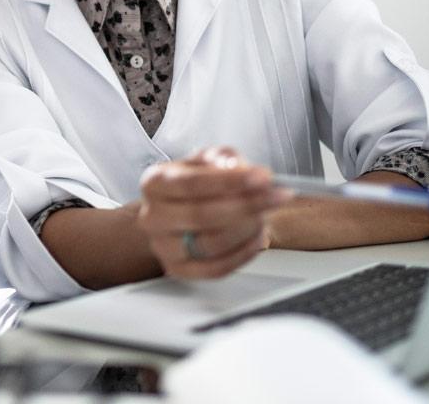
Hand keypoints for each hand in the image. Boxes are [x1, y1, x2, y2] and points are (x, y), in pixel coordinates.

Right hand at [136, 146, 290, 278]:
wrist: (178, 211)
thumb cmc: (195, 183)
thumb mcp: (208, 160)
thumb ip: (223, 159)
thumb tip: (237, 168)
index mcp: (155, 182)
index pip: (191, 183)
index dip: (229, 181)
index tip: (262, 177)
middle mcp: (152, 216)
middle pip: (201, 215)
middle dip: (246, 205)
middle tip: (276, 196)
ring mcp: (163, 246)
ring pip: (210, 243)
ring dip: (247, 229)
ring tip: (266, 215)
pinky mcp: (179, 270)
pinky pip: (216, 268)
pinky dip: (243, 253)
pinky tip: (258, 236)